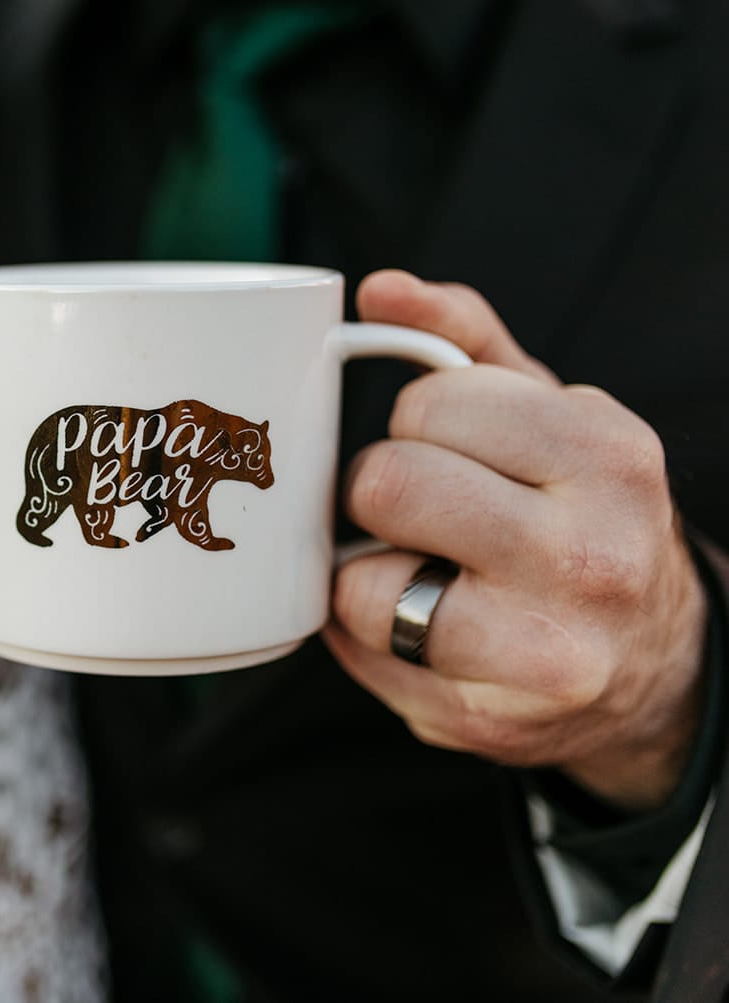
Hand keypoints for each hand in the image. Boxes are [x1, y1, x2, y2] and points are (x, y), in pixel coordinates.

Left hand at [327, 271, 709, 811]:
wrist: (649, 669)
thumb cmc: (574, 519)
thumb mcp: (547, 416)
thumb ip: (463, 340)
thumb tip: (381, 288)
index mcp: (608, 454)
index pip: (431, 403)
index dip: (421, 424)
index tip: (457, 451)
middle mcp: (591, 552)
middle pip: (388, 483)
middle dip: (385, 493)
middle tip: (427, 517)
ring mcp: (542, 649)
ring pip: (362, 579)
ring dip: (370, 571)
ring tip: (426, 574)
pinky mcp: (482, 719)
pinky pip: (358, 649)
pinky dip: (367, 632)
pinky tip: (424, 628)